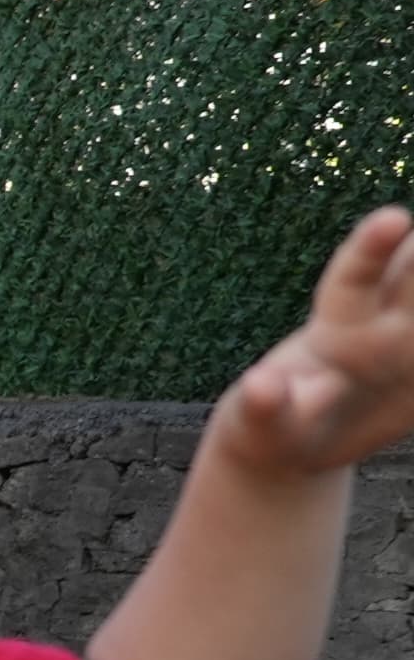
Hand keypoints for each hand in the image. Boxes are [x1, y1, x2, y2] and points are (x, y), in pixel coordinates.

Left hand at [214, 205, 413, 476]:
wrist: (302, 440)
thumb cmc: (272, 424)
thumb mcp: (262, 423)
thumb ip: (266, 406)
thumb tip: (261, 387)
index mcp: (333, 326)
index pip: (355, 280)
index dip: (371, 248)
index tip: (393, 218)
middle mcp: (383, 320)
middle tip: (408, 226)